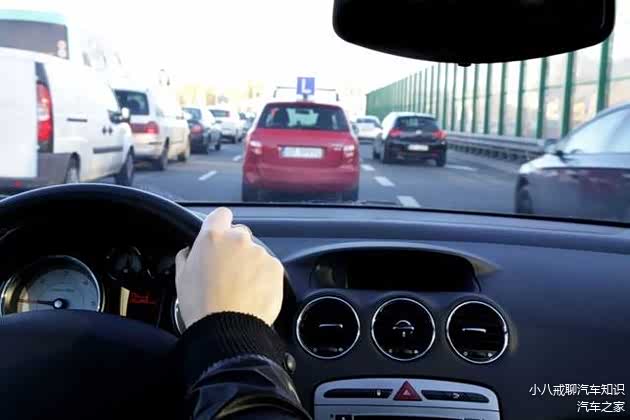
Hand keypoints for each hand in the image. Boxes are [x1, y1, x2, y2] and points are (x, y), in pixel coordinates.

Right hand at [175, 207, 283, 327]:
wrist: (227, 328)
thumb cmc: (201, 305)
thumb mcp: (181, 277)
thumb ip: (187, 256)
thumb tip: (191, 251)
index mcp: (212, 237)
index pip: (221, 215)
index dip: (221, 225)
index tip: (221, 236)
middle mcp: (238, 239)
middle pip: (240, 234)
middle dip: (236, 248)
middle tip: (228, 271)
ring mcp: (259, 252)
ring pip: (256, 253)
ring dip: (250, 265)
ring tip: (241, 289)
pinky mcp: (275, 267)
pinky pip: (269, 267)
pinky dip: (264, 277)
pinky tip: (253, 294)